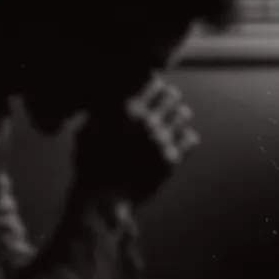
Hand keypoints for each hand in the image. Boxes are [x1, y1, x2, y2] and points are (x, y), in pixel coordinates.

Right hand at [73, 76, 197, 208]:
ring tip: (167, 127)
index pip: (152, 79)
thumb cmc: (89, 163)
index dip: (151, 86)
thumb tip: (115, 90)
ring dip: (175, 119)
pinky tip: (174, 144)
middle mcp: (145, 121)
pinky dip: (184, 139)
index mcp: (124, 109)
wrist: (101, 199)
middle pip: (172, 94)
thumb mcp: (86, 128)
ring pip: (184, 114)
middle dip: (165, 101)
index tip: (148, 95)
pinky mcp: (172, 160)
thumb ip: (102, 107)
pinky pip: (191, 138)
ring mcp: (161, 141)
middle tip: (159, 111)